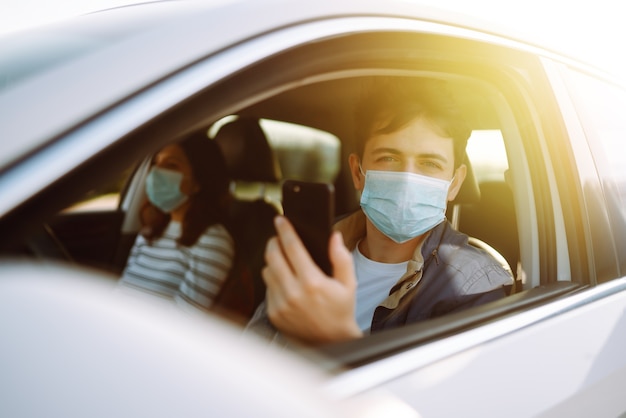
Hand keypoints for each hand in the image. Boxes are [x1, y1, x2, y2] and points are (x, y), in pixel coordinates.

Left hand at [262, 216, 362, 343]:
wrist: (332, 342)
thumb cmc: (341, 310)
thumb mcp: (349, 284)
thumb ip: (341, 259)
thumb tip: (334, 237)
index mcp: (312, 282)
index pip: (292, 248)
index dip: (285, 231)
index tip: (280, 221)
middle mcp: (293, 293)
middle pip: (273, 256)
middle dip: (273, 242)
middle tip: (278, 238)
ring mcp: (281, 304)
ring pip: (267, 271)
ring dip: (272, 262)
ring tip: (282, 260)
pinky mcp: (274, 313)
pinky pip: (267, 288)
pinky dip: (274, 281)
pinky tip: (285, 281)